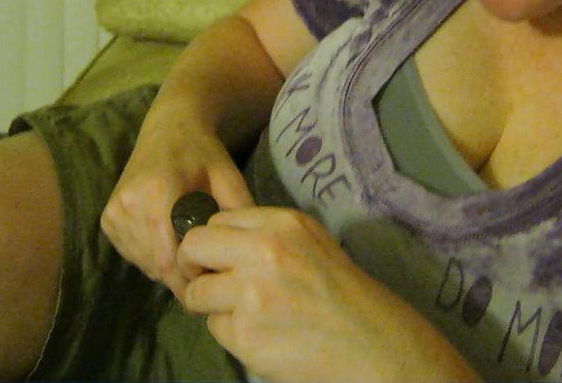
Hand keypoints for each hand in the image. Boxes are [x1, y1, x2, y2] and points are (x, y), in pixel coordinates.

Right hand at [100, 101, 253, 300]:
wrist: (169, 129)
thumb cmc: (203, 154)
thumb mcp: (228, 178)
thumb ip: (239, 212)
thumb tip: (248, 255)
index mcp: (156, 193)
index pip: (169, 257)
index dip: (192, 277)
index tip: (215, 278)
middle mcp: (127, 205)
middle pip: (155, 265)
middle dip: (183, 277)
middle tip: (208, 272)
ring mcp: (113, 213)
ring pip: (144, 264)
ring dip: (169, 270)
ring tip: (192, 256)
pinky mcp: (107, 220)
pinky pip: (133, 255)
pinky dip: (154, 258)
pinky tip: (172, 241)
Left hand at [178, 207, 480, 382]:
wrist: (368, 341)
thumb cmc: (340, 290)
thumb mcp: (310, 240)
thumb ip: (267, 234)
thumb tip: (219, 240)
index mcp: (281, 224)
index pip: (217, 221)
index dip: (214, 242)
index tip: (220, 259)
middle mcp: (262, 252)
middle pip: (193, 247)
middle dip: (194, 267)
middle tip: (210, 283)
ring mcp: (250, 295)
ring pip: (196, 292)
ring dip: (211, 305)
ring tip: (242, 313)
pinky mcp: (245, 334)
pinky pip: (214, 328)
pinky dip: (231, 333)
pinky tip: (260, 333)